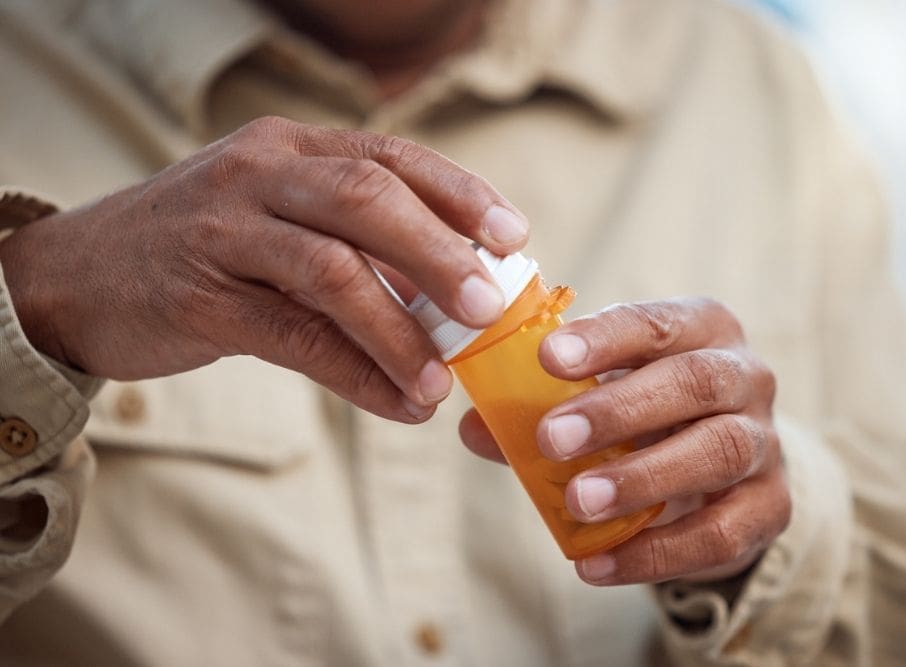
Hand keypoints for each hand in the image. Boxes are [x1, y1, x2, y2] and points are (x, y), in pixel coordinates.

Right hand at [0, 116, 528, 421]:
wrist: (77, 276)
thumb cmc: (203, 248)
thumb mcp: (278, 221)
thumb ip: (354, 248)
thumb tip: (449, 300)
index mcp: (292, 147)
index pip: (391, 157)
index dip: (461, 196)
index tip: (514, 238)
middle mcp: (260, 172)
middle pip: (370, 200)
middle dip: (441, 256)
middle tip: (491, 309)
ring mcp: (225, 229)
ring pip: (334, 271)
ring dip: (400, 332)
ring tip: (442, 381)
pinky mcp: (201, 295)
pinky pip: (296, 337)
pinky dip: (355, 374)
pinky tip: (395, 402)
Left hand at [460, 298, 788, 583]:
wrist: (722, 467)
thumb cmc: (646, 412)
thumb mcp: (600, 394)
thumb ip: (538, 406)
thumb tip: (474, 427)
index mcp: (700, 328)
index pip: (656, 322)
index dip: (605, 338)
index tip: (548, 357)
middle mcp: (744, 375)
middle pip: (694, 382)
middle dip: (618, 410)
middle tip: (551, 438)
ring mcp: (764, 442)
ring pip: (717, 452)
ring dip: (642, 478)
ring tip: (577, 501)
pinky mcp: (769, 508)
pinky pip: (720, 533)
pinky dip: (655, 552)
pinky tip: (594, 563)